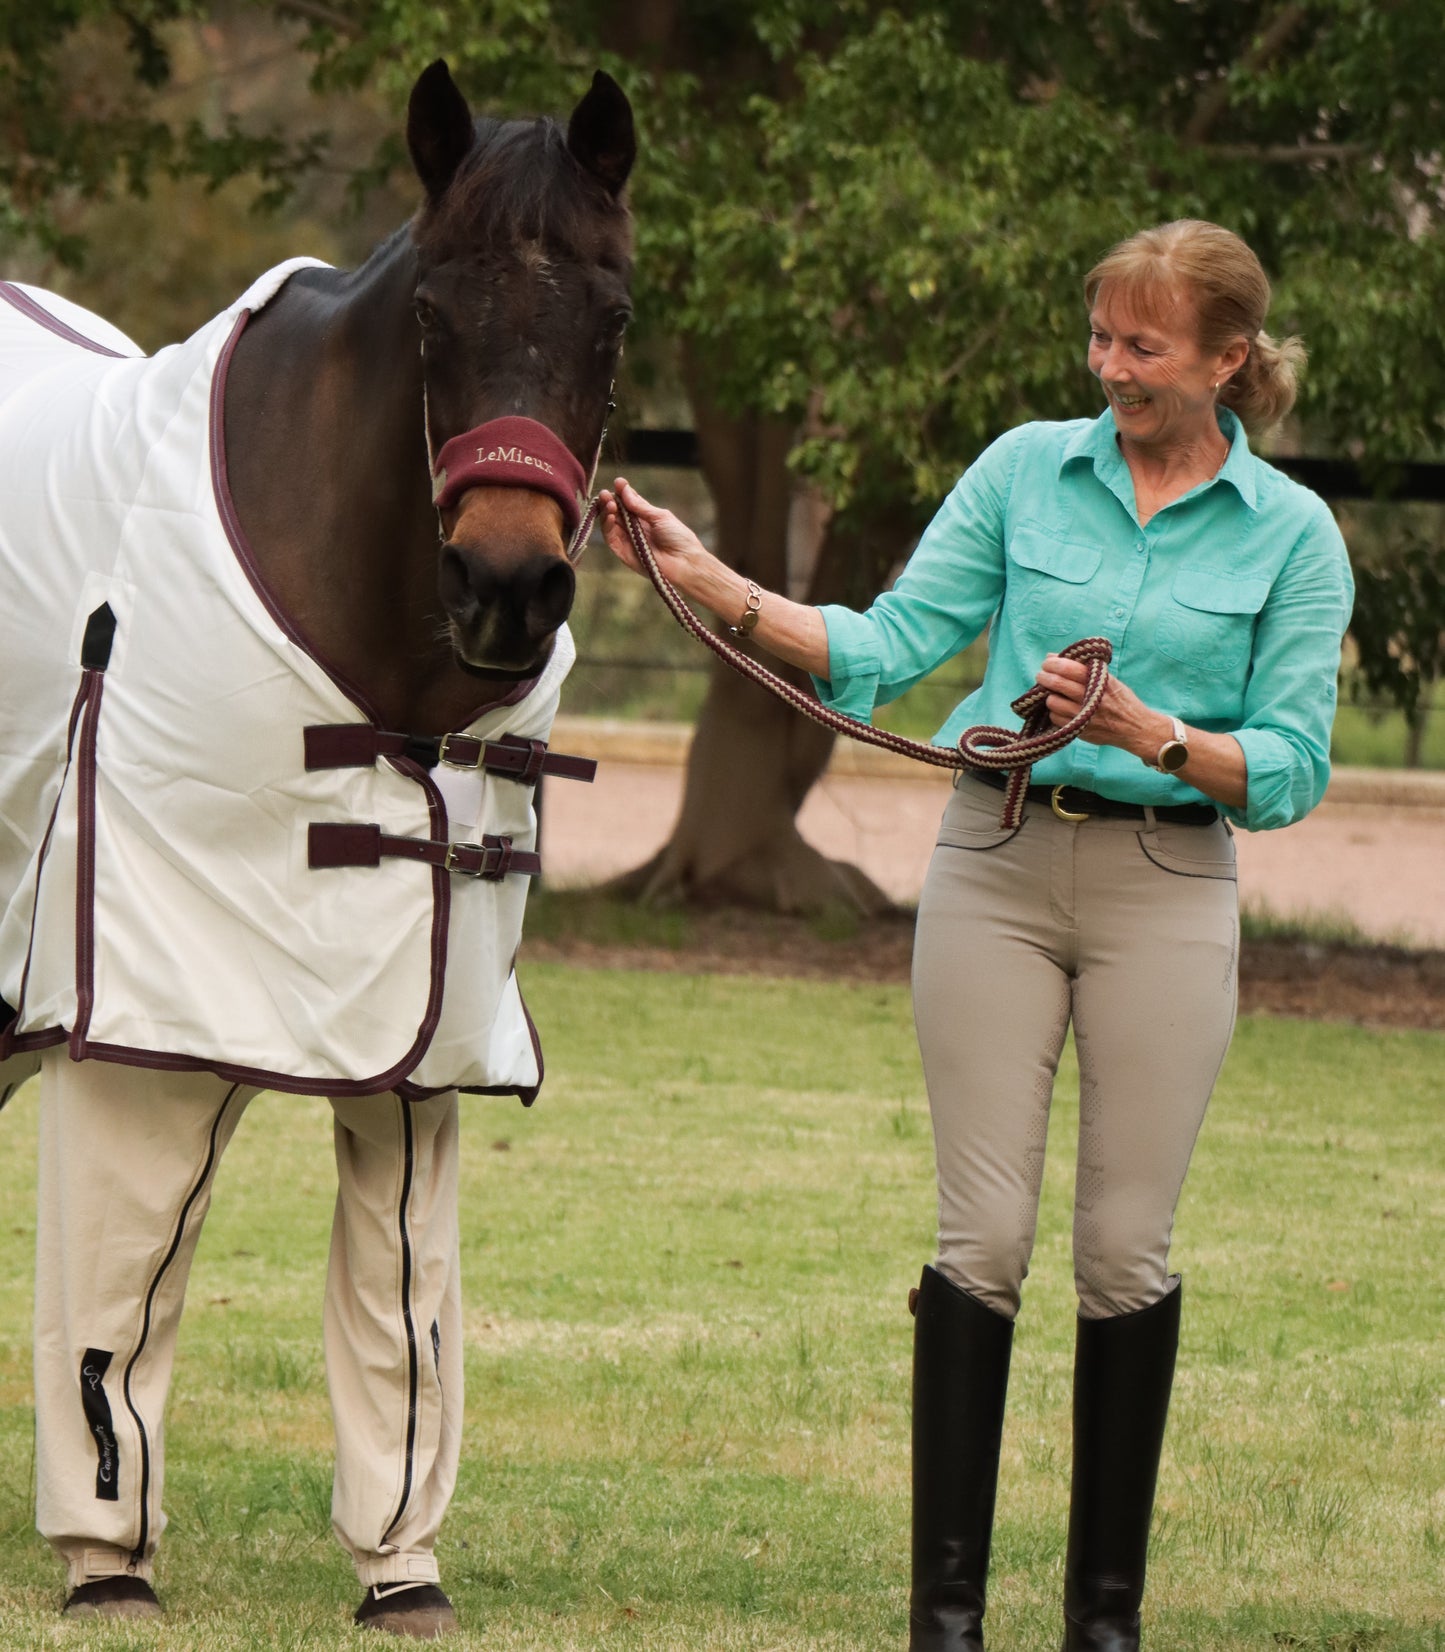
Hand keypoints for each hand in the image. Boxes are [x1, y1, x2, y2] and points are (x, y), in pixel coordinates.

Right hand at [599, 478, 708, 584]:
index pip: (628, 503)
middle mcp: (634, 529)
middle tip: (605, 494)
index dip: (621, 493)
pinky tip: (610, 517)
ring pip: (610, 525)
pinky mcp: (624, 554)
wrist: (685, 562)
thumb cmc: (678, 538)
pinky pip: (611, 540)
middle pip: (616, 513)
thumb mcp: (660, 516)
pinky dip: (608, 528)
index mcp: (645, 518)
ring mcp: (628, 541)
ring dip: (606, 513)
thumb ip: (640, 506)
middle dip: (609, 502)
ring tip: (608, 503)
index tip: (618, 483)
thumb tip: (623, 489)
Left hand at [1034, 653, 1163, 756]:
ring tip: (1053, 694)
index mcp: (1100, 681)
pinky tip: (1061, 709)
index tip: (1047, 662)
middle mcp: (1092, 697)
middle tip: (1041, 675)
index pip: (1069, 668)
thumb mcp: (1109, 680)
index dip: (1053, 663)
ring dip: (1049, 696)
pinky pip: (1056, 718)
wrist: (1135, 728)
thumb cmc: (1120, 700)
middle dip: (1044, 677)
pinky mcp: (1080, 730)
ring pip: (1053, 702)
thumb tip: (1052, 657)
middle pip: (1057, 683)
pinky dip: (1054, 712)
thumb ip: (1085, 669)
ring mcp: (1085, 715)